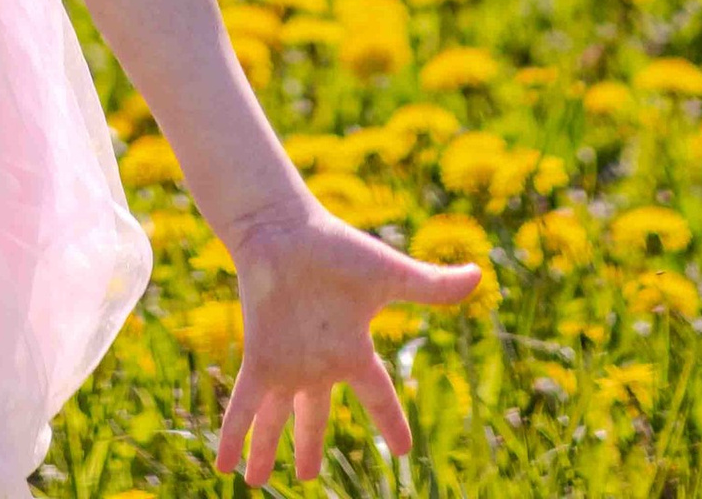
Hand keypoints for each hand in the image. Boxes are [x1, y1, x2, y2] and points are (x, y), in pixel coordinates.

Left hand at [213, 199, 482, 482]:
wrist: (285, 228)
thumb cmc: (338, 248)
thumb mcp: (391, 275)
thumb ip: (432, 286)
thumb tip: (479, 277)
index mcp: (353, 349)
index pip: (379, 396)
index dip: (391, 422)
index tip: (404, 449)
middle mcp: (318, 363)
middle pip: (313, 415)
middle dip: (309, 444)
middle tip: (308, 477)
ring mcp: (287, 363)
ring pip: (274, 418)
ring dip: (265, 449)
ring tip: (255, 481)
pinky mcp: (261, 358)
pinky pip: (244, 407)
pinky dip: (233, 435)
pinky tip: (223, 466)